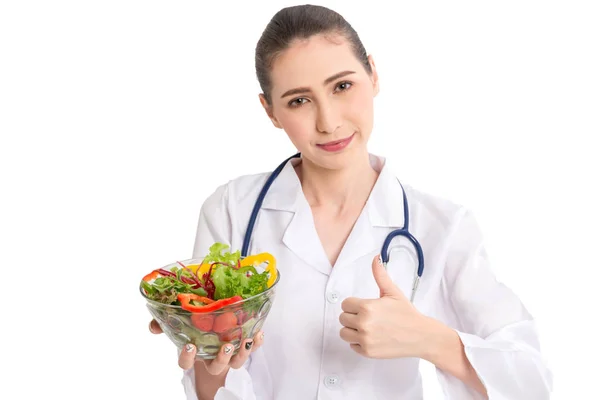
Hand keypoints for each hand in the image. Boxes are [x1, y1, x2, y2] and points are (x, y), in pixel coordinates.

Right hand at [148, 319, 264, 372]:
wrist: (214, 326)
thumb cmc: (195, 327)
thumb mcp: (180, 324)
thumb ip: (165, 324)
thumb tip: (153, 326)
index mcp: (196, 353)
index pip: (187, 363)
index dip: (187, 358)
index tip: (190, 346)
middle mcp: (213, 357)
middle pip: (217, 366)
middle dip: (221, 358)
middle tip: (225, 346)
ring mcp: (230, 353)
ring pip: (237, 362)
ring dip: (242, 353)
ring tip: (246, 340)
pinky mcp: (244, 346)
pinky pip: (253, 348)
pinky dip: (257, 342)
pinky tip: (259, 332)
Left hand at [339, 255, 430, 358]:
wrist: (420, 336)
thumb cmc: (406, 314)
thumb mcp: (393, 292)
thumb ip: (380, 275)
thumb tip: (376, 258)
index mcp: (367, 307)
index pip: (345, 304)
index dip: (354, 304)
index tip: (364, 306)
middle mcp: (364, 324)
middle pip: (342, 318)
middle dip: (352, 316)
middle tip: (367, 317)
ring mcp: (365, 339)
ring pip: (344, 333)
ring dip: (352, 329)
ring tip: (366, 327)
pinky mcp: (367, 352)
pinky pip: (352, 345)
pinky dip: (359, 342)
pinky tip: (371, 337)